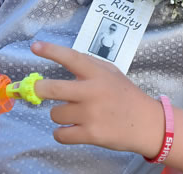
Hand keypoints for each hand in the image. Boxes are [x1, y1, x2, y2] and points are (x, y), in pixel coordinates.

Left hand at [31, 41, 163, 156]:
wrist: (146, 124)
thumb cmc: (126, 95)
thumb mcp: (112, 73)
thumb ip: (90, 65)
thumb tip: (64, 59)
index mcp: (97, 74)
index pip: (71, 58)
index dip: (51, 51)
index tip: (35, 47)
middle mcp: (92, 92)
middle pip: (52, 89)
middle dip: (39, 89)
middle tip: (38, 90)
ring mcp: (91, 114)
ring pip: (55, 114)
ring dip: (60, 115)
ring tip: (74, 115)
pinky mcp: (90, 134)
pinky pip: (61, 135)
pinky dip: (62, 133)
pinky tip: (71, 129)